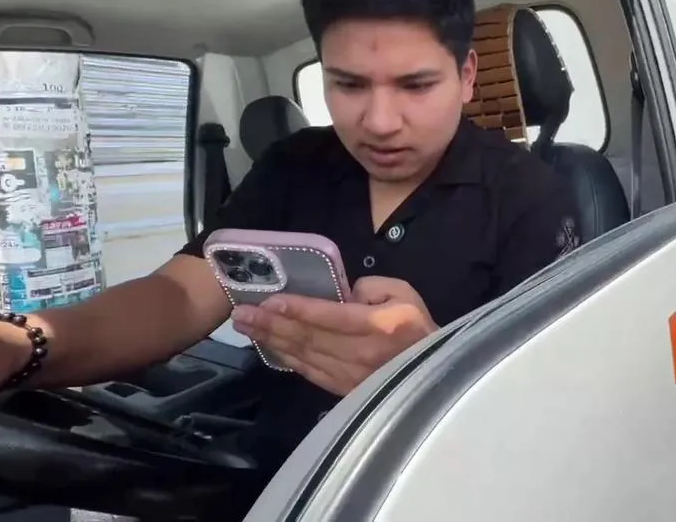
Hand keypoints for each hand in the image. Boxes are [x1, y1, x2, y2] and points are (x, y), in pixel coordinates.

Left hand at [231, 276, 438, 395]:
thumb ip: (370, 286)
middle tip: (241, 312)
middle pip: (308, 338)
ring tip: (245, 326)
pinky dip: (285, 359)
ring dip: (271, 340)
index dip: (298, 309)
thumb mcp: (404, 293)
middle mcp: (360, 354)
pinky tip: (267, 347)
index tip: (269, 301)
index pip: (330, 317)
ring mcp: (350, 376)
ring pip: (303, 356)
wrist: (434, 372)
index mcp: (378, 327)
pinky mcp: (343, 389)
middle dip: (271, 324)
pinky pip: (308, 372)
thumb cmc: (418, 327)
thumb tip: (341, 293)